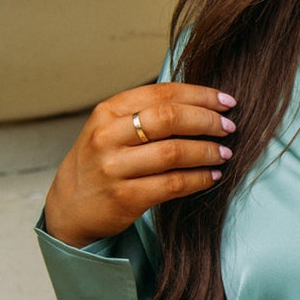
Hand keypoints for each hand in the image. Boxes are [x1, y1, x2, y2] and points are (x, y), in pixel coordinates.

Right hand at [43, 80, 238, 248]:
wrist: (70, 206)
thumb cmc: (101, 161)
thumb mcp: (112, 128)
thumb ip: (146, 113)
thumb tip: (201, 102)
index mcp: (108, 111)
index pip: (162, 94)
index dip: (200, 95)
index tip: (226, 101)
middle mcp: (108, 136)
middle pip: (169, 118)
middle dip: (207, 121)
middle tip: (229, 127)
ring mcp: (114, 168)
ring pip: (174, 152)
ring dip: (207, 151)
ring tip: (224, 153)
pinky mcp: (125, 197)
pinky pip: (173, 184)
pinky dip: (199, 179)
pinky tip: (212, 176)